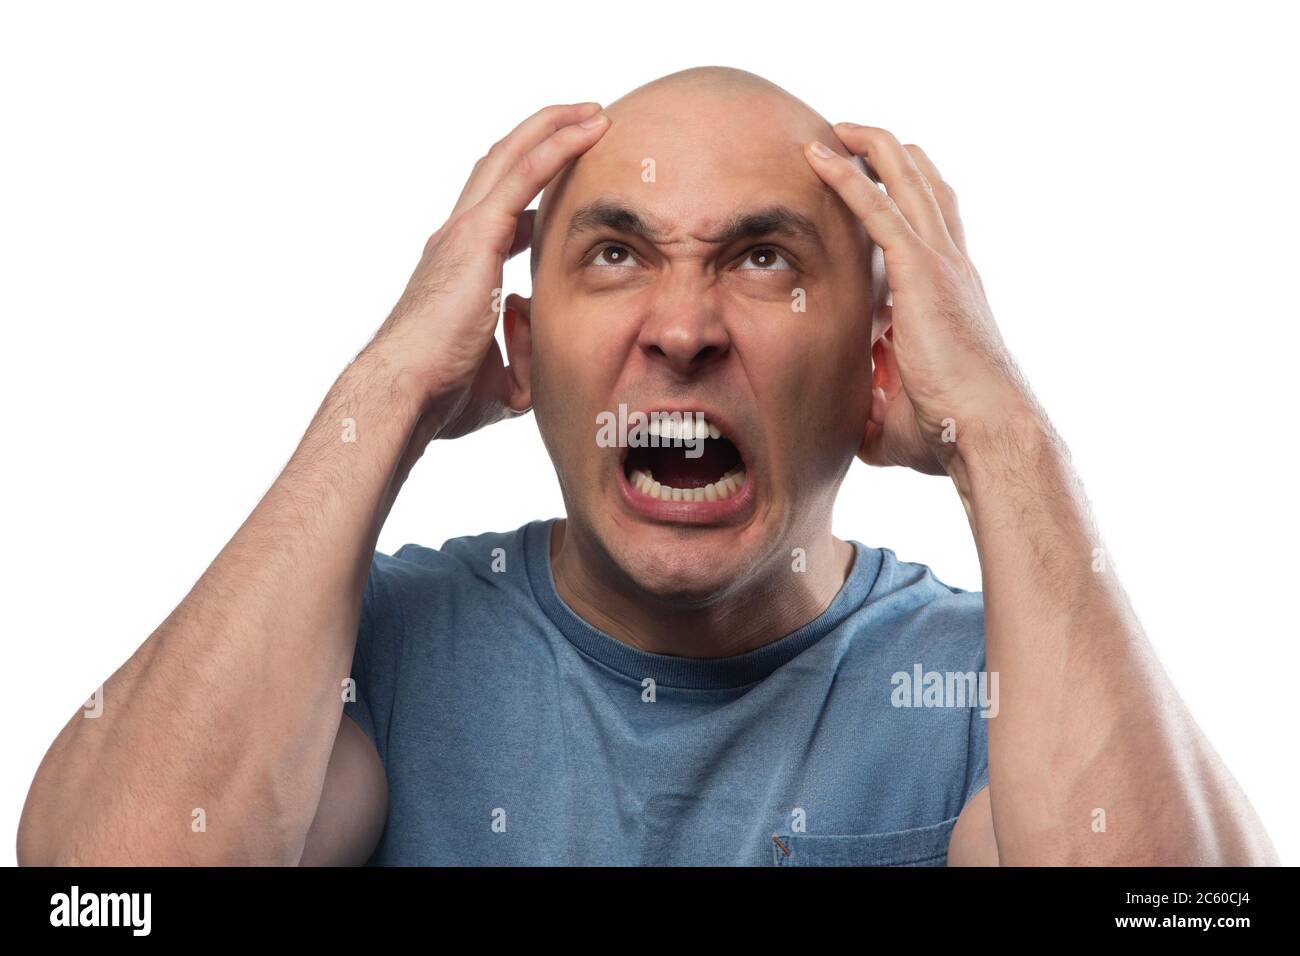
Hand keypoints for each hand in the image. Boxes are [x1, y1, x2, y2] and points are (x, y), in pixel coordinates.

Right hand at [367, 102, 610, 440]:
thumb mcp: (501, 385)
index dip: (537, 201)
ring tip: (595, 113)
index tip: (569, 196)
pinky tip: (589, 129)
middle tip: (586, 124)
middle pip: (501, 170)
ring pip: (511, 157)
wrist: (408, 392)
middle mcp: (457, 239)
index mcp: (460, 270)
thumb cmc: (441, 397)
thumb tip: (541, 355)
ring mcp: (464, 231)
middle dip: (544, 141)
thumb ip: (525, 364)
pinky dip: (557, 145)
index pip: (503, 219)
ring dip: (554, 128)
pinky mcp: (477, 234)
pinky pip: (524, 174)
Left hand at [804, 125, 1037, 475]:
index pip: (929, 233)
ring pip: (908, 183)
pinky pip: (879, 209)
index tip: (874, 189)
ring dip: (871, 149)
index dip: (904, 204)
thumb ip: (876, 405)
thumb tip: (850, 425)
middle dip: (891, 158)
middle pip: (927, 190)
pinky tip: (819, 157)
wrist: (986, 433)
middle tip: (854, 136)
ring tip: (837, 128)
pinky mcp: (922, 271)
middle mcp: (953, 268)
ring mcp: (941, 264)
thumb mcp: (900, 414)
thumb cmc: (951, 434)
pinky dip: (848, 179)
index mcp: (952, 296)